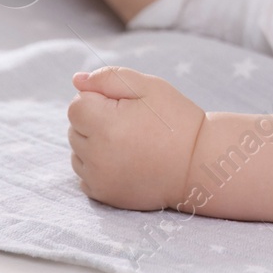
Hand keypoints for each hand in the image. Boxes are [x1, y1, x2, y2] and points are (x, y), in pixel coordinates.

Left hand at [67, 66, 205, 211]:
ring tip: (129, 143)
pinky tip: (125, 161)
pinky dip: (98, 166)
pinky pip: (84, 174)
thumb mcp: (150, 87)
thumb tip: (77, 80)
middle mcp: (96, 155)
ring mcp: (98, 178)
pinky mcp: (103, 195)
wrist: (198, 164)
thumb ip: (110, 78)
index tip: (126, 106)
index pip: (76, 105)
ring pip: (77, 152)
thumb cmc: (177, 120)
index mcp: (106, 125)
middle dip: (96, 121)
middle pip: (75, 129)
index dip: (100, 100)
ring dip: (94, 144)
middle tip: (131, 124)